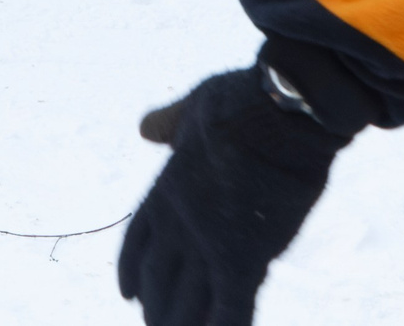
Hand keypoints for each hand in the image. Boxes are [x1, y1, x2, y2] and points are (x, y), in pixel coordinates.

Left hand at [118, 66, 342, 325]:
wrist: (276, 109)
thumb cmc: (241, 100)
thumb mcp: (195, 106)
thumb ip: (171, 122)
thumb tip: (145, 127)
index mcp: (167, 188)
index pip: (139, 239)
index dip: (133, 270)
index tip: (128, 294)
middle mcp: (180, 223)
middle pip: (159, 280)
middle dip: (157, 309)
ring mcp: (209, 243)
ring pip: (188, 304)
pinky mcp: (243, 258)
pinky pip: (231, 310)